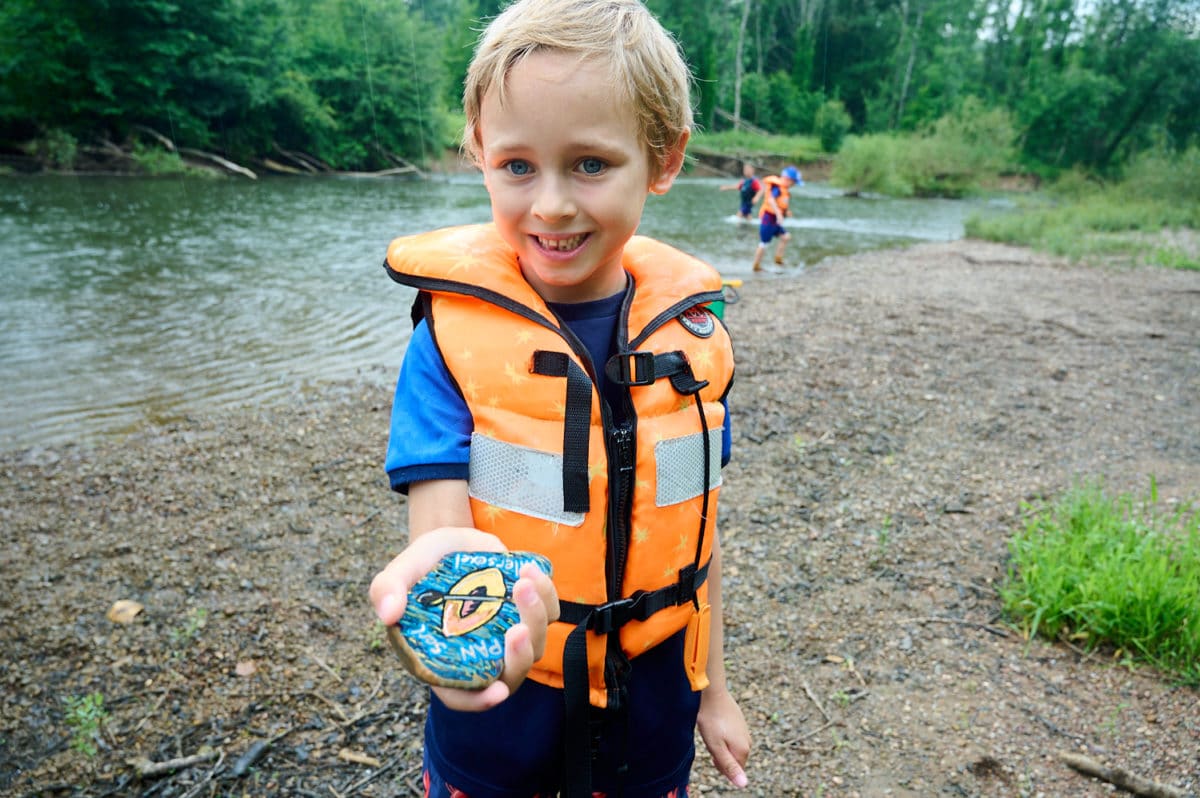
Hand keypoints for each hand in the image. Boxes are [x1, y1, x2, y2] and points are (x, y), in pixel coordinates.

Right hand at [369, 527, 558, 710]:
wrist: (454, 541)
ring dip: (535, 617)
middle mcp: (481, 654)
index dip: (479, 701)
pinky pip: (548, 612)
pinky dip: (545, 594)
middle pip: (509, 674)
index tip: (497, 691)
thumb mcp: (401, 571)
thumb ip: (387, 588)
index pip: (463, 696)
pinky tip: (530, 570)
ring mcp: (507, 634)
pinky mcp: (527, 611)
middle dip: (518, 656)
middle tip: (516, 629)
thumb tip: (387, 614)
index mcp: (446, 658)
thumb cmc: (423, 565)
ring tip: (523, 581)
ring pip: (534, 644)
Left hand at [697, 684, 750, 787]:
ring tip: (712, 731)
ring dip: (721, 744)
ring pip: (731, 746)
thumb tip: (743, 785)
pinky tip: (715, 724)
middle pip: (734, 758)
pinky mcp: (740, 721)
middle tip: (711, 740)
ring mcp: (745, 730)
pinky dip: (722, 734)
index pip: (734, 770)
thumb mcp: (716, 747)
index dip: (720, 764)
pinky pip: (731, 736)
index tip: (712, 750)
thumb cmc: (711, 720)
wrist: (711, 693)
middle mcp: (748, 741)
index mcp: (743, 749)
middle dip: (721, 754)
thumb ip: (729, 766)